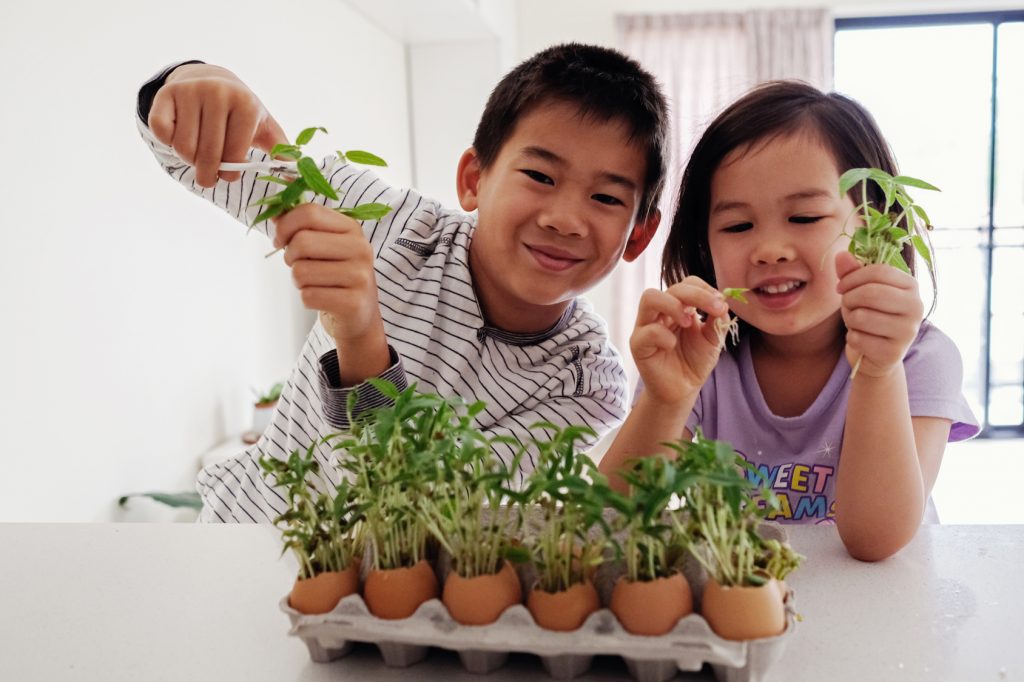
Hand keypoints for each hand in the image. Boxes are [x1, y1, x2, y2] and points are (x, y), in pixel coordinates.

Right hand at [148, 63, 287, 187]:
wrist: (212, 80)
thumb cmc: (241, 114)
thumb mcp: (265, 129)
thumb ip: (282, 154)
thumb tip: (296, 179)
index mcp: (246, 104)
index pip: (234, 154)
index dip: (231, 172)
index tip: (230, 174)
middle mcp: (218, 92)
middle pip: (208, 154)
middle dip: (208, 174)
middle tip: (209, 177)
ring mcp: (191, 91)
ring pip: (184, 148)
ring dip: (189, 160)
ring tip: (198, 154)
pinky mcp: (167, 93)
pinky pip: (163, 134)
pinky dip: (169, 144)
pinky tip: (181, 136)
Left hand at [273, 204, 382, 343]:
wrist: (359, 313)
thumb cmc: (334, 274)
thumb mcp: (323, 244)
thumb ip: (300, 225)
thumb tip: (272, 209)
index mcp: (352, 228)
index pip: (310, 213)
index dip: (285, 225)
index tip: (280, 239)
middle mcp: (360, 249)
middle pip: (302, 241)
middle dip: (290, 256)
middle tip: (299, 265)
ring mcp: (359, 276)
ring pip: (301, 271)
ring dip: (298, 280)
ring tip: (314, 283)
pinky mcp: (353, 302)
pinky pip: (308, 296)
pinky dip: (307, 299)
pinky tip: (322, 299)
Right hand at [630, 277, 729, 403]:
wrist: (683, 390)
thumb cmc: (694, 362)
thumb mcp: (713, 339)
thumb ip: (717, 319)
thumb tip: (723, 301)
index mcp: (678, 307)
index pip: (686, 284)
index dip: (704, 289)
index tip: (721, 303)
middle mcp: (661, 312)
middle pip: (671, 288)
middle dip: (696, 295)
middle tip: (714, 308)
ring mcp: (647, 326)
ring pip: (650, 298)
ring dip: (673, 305)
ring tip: (688, 322)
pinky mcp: (638, 344)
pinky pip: (647, 331)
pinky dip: (663, 335)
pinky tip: (672, 345)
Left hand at [835, 251, 923, 377]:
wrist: (877, 354)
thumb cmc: (870, 315)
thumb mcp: (860, 291)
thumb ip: (852, 272)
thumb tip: (840, 254)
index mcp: (911, 286)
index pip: (879, 271)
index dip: (853, 277)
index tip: (841, 286)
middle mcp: (916, 307)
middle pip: (871, 293)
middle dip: (849, 298)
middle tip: (847, 305)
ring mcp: (908, 331)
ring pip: (862, 317)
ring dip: (850, 319)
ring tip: (856, 322)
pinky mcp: (894, 352)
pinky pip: (859, 339)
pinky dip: (852, 338)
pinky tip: (861, 339)